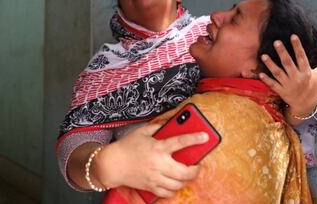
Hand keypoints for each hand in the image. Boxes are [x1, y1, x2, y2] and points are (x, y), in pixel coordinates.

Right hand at [93, 124, 208, 197]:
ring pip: (179, 184)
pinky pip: (168, 193)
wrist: (112, 164)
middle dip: (195, 170)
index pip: (181, 142)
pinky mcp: (151, 187)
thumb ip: (158, 126)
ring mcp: (155, 177)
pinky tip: (176, 183)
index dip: (195, 138)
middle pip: (185, 171)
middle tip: (196, 165)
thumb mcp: (142, 131)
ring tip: (187, 174)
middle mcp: (159, 164)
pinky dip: (175, 190)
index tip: (205, 136)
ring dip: (187, 180)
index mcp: (158, 148)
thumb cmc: (127, 146)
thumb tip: (170, 122)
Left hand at [258, 34, 316, 123]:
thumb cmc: (313, 87)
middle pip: (288, 63)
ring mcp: (288, 85)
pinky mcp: (282, 92)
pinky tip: (260, 74)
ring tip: (263, 55)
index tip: (293, 36)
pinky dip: (267, 80)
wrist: (306, 105)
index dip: (297, 46)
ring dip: (270, 64)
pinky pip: (273, 85)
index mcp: (306, 72)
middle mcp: (297, 78)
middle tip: (276, 42)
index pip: (301, 57)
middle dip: (282, 52)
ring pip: (278, 73)